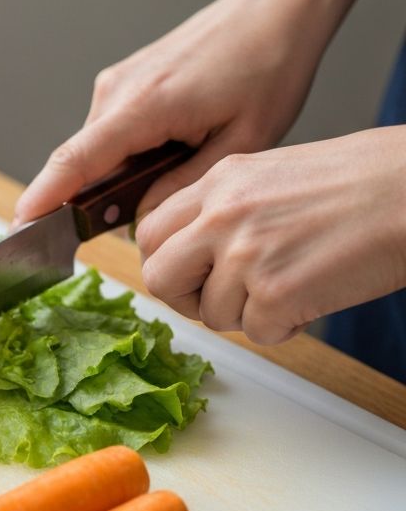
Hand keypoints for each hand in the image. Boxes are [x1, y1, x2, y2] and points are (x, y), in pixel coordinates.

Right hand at [13, 0, 349, 227]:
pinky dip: (125, 157)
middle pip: (81, 165)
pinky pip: (108, 136)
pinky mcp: (122, 84)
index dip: (44, 197)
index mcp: (144, 105)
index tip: (20, 226)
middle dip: (98, 201)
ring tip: (177, 169)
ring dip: (119, 177)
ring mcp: (115, 85)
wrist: (271, 10)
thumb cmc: (266, 68)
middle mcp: (117, 91)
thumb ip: (182, 189)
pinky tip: (169, 153)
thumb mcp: (240, 143)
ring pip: (96, 153)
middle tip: (147, 216)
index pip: (75, 160)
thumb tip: (139, 219)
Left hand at [134, 127, 405, 343]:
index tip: (189, 274)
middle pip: (158, 277)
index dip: (167, 262)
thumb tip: (187, 255)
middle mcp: (222, 216)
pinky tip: (312, 297)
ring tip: (291, 285)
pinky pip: (257, 333)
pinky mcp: (276, 293)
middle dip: (186, 298)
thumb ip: (222, 210)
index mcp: (218, 182)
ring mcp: (246, 255)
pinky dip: (284, 327)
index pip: (148, 233)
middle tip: (223, 297)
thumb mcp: (271, 176)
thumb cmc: (362, 183)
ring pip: (211, 314)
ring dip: (247, 314)